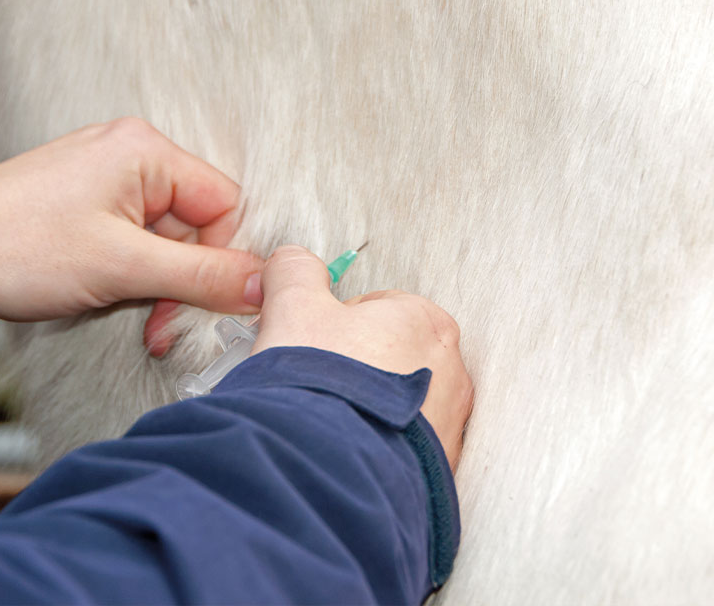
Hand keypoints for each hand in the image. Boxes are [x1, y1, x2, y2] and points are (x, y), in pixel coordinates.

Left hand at [0, 119, 263, 338]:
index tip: (210, 300)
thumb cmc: (17, 248)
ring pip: (169, 236)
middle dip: (183, 279)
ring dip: (159, 281)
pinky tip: (118, 293)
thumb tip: (263, 283)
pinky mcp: (96, 198)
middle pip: (197, 223)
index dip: (222, 257)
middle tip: (162, 320)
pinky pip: (141, 236)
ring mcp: (112, 176)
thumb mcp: (124, 268)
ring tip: (135, 313)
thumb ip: (203, 276)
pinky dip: (138, 270)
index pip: (224, 204)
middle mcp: (133, 154)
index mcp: (147, 151)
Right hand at [252, 246, 473, 469]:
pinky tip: (340, 449)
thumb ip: (294, 272)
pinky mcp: (436, 471)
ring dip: (360, 407)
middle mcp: (449, 372)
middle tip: (313, 382)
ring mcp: (447, 426)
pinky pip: (398, 446)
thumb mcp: (294, 307)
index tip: (308, 344)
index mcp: (424, 321)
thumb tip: (291, 261)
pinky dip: (372, 445)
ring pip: (392, 402)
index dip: (330, 324)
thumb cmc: (323, 387)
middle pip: (385, 354)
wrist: (330, 477)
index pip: (374, 308)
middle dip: (348, 366)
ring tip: (322, 420)